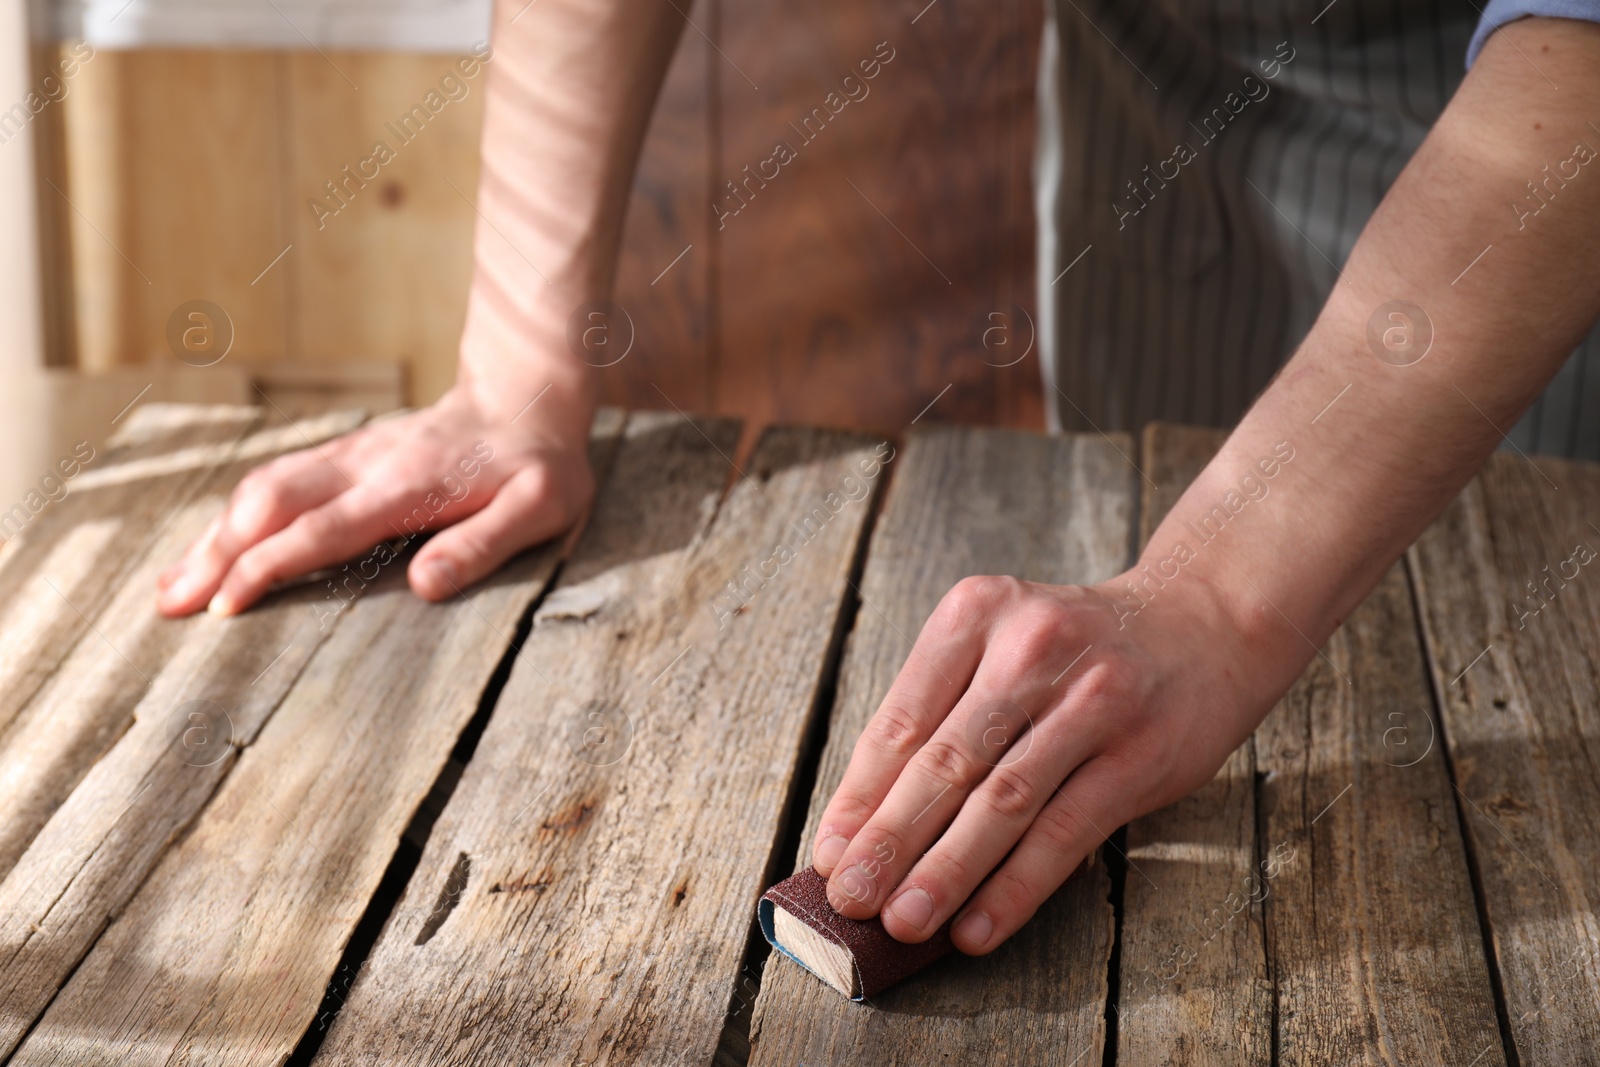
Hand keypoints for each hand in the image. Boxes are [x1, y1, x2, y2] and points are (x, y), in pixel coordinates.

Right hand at [157, 371, 596, 616]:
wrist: (528, 398)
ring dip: (213, 535)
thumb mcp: (539, 508)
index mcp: (406, 487)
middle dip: (215, 554)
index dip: (268, 567)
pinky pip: (277, 479)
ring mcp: (350, 455)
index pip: (321, 530)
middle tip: (171, 607)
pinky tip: (212, 544)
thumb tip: (423, 586)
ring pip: (262, 487)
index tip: (226, 606)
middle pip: (270, 505)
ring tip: (171, 586)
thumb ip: (483, 544)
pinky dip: (235, 514)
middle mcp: (364, 466)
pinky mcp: (346, 454)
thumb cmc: (539, 464)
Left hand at [809, 572, 1288, 954]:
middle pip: (945, 761)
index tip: (828, 855)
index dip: (859, 796)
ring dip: (945, 872)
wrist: (1203, 621)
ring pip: (1001, 801)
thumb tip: (865, 824)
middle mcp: (1030, 646)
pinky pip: (1064, 832)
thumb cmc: (1076, 651)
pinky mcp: (1139, 753)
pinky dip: (1014, 888)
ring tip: (902, 924)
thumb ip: (941, 716)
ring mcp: (1091, 699)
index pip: (902, 719)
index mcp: (976, 613)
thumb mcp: (1000, 645)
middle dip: (889, 841)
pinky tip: (976, 928)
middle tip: (849, 900)